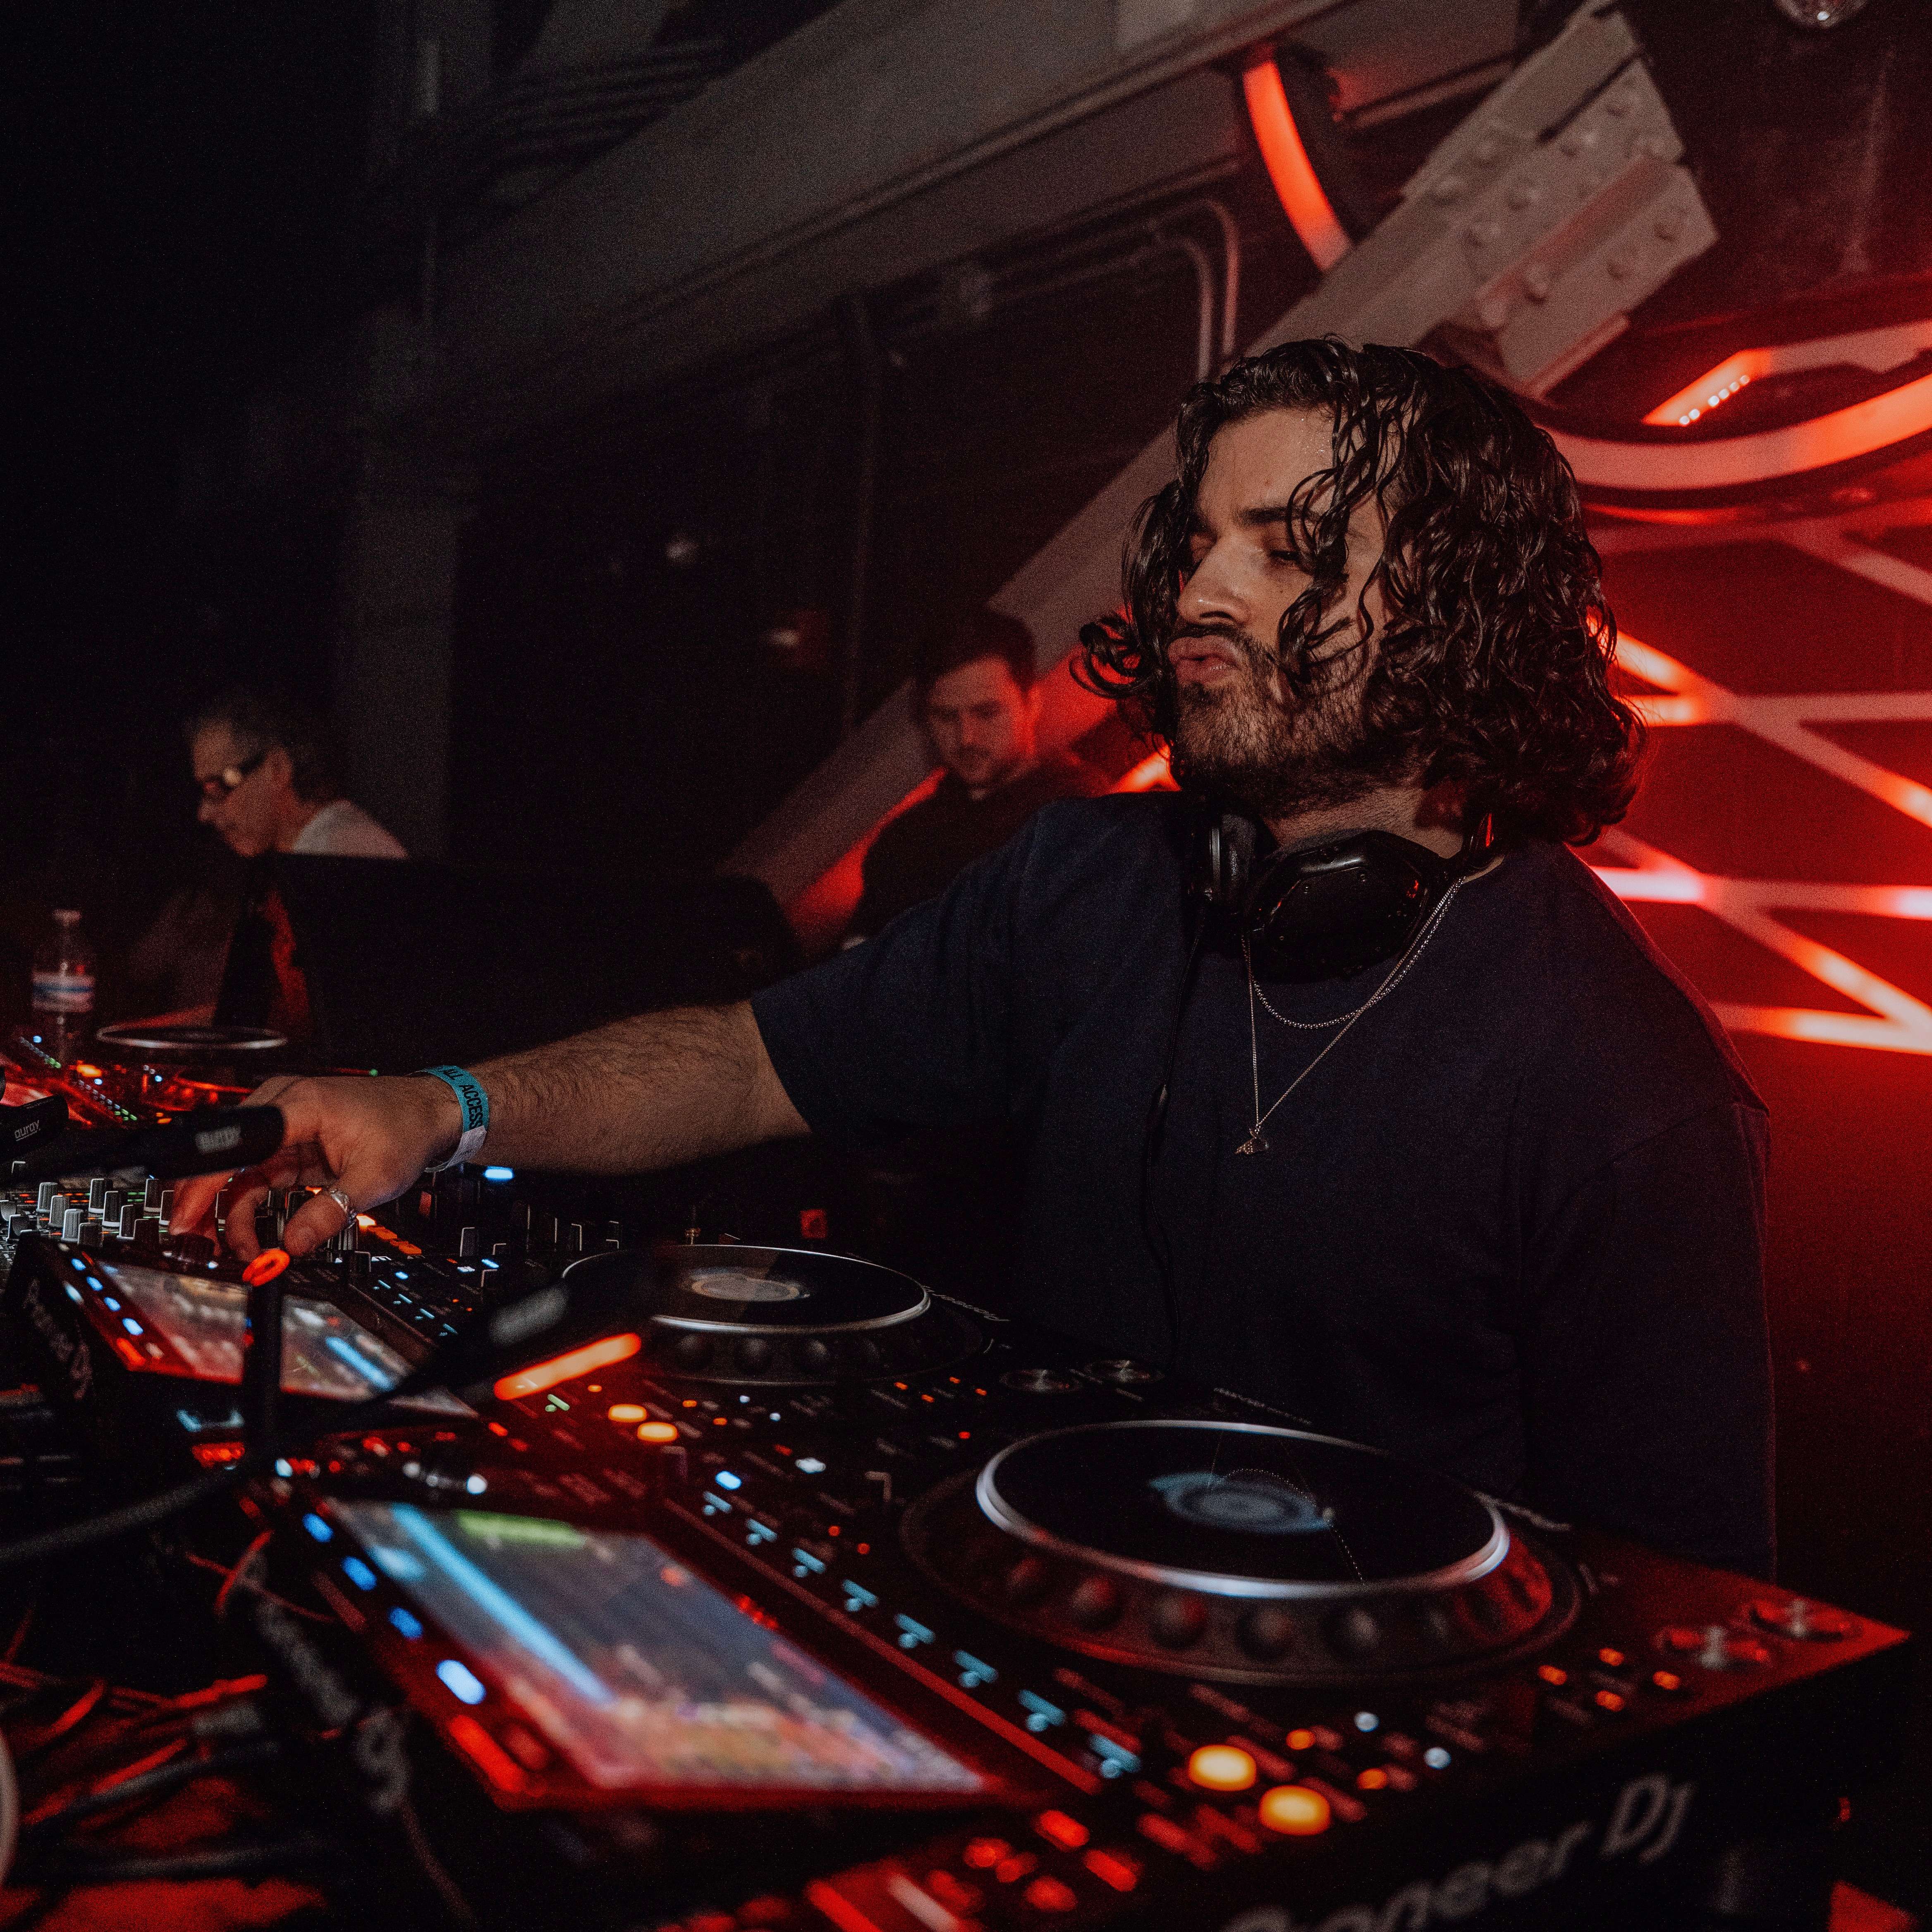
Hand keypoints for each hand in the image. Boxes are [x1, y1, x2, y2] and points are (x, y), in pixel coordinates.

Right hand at [169, 1074, 463, 1260]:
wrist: (429, 1112)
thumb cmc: (406, 1127)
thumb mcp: (375, 1177)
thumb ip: (331, 1211)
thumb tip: (292, 1245)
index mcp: (299, 1105)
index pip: (235, 1142)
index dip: (202, 1181)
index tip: (186, 1215)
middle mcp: (282, 1108)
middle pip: (225, 1158)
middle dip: (206, 1204)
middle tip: (196, 1242)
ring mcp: (283, 1126)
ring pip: (236, 1172)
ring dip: (228, 1211)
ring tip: (238, 1249)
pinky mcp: (289, 1144)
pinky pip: (256, 1176)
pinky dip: (249, 1205)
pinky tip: (251, 1234)